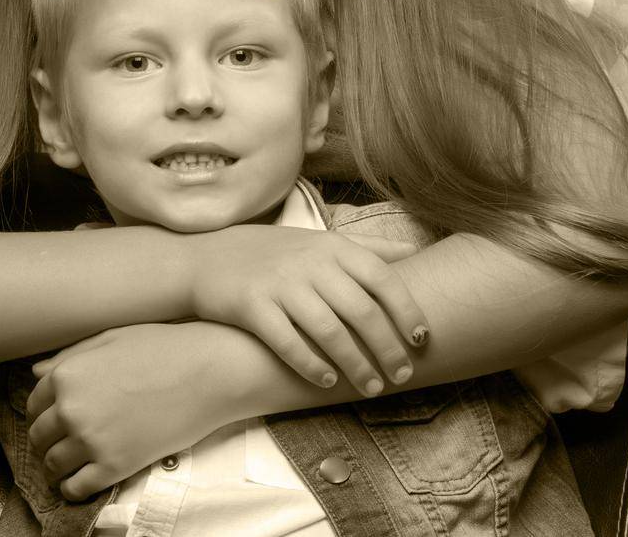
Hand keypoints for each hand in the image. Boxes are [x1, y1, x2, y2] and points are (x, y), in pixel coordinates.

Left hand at [26, 323, 239, 500]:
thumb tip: (37, 373)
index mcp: (67, 375)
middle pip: (39, 437)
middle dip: (47, 441)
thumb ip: (70, 357)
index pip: (34, 405)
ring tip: (69, 466)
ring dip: (56, 468)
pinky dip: (73, 489)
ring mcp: (91, 440)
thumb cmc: (162, 348)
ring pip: (53, 465)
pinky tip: (81, 481)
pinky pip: (76, 488)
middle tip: (61, 444)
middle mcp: (71, 409)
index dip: (42, 414)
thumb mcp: (111, 339)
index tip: (54, 420)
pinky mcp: (114, 466)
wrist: (207, 372)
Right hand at [185, 225, 427, 395]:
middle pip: (360, 310)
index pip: (381, 278)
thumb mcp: (320, 240)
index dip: (406, 310)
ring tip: (372, 387)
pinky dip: (312, 364)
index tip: (422, 340)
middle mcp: (308, 263)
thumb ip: (368, 247)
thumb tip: (418, 249)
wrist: (205, 257)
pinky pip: (287, 342)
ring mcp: (279, 284)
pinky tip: (328, 381)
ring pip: (329, 330)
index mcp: (331, 247)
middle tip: (402, 375)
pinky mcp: (252, 306)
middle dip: (387, 347)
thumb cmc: (273, 254)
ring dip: (356, 363)